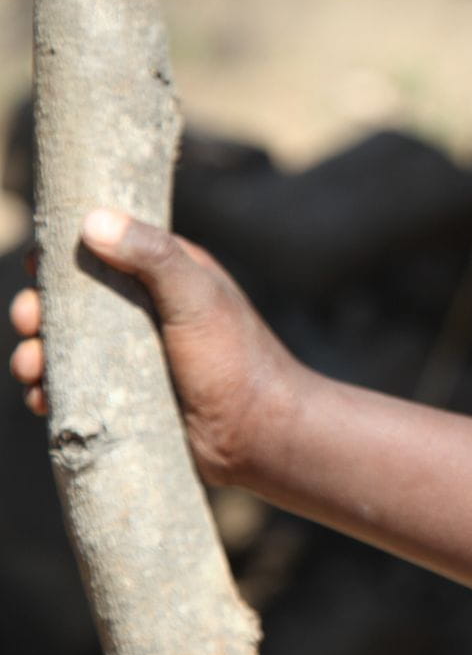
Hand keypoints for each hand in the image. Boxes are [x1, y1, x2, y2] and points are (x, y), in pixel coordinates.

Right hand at [12, 209, 303, 485]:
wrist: (258, 435)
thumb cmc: (235, 359)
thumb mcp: (197, 297)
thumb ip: (154, 256)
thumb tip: (93, 220)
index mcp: (164, 276)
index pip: (102, 252)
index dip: (64, 256)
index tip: (37, 266)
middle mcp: (144, 312)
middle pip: (71, 303)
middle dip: (39, 310)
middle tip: (29, 321)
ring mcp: (131, 356)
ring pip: (64, 348)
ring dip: (36, 354)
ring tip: (32, 366)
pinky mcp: (122, 396)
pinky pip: (72, 388)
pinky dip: (49, 391)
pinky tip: (42, 398)